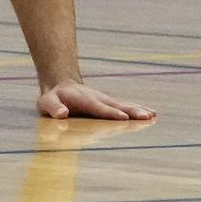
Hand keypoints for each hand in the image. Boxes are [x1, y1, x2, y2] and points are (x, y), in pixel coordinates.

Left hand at [37, 80, 155, 119]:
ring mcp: (106, 101)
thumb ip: (54, 107)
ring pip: (124, 106)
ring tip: (152, 116)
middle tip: (146, 116)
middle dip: (130, 112)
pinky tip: (151, 114)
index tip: (123, 117)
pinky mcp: (110, 104)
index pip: (99, 108)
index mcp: (85, 101)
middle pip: (116, 106)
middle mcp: (98, 99)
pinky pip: (125, 107)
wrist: (61, 84)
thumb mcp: (47, 102)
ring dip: (138, 111)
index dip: (111, 113)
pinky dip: (138, 110)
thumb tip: (62, 114)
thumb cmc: (53, 98)